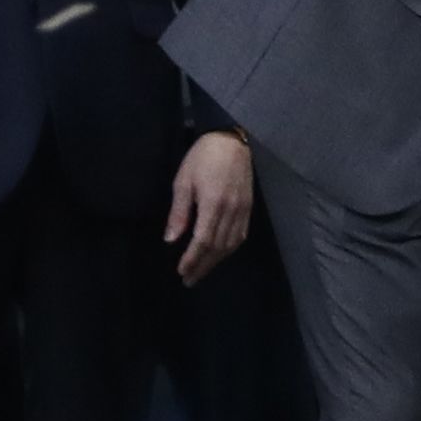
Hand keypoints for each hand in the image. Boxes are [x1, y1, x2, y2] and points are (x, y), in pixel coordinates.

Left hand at [166, 128, 254, 282]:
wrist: (233, 140)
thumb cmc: (203, 158)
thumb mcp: (183, 182)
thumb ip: (179, 212)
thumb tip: (172, 239)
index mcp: (213, 204)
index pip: (203, 240)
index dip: (192, 259)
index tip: (181, 271)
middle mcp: (231, 210)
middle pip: (218, 246)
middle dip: (203, 265)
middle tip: (190, 280)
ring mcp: (243, 209)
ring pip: (231, 243)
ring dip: (217, 260)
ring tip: (203, 271)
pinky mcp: (248, 207)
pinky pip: (241, 234)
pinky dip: (230, 248)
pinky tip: (221, 254)